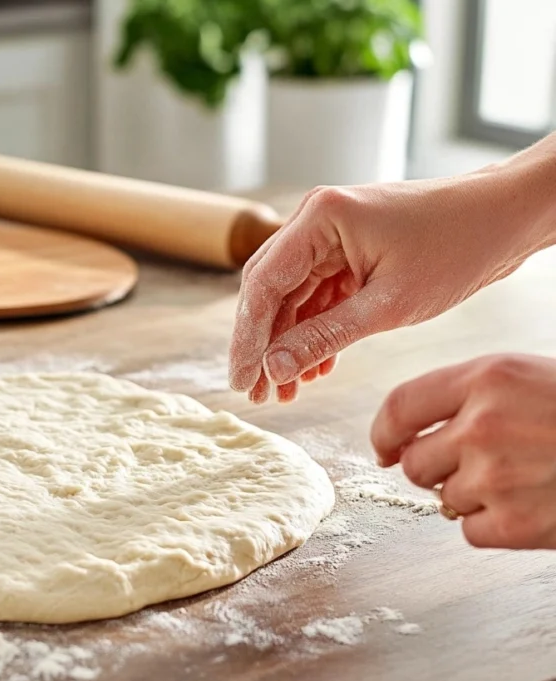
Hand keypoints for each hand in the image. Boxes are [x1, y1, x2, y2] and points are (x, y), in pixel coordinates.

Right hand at [228, 175, 534, 403]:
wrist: (507, 217)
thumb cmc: (458, 246)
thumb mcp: (389, 304)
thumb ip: (325, 337)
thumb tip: (274, 368)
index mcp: (319, 219)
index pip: (263, 284)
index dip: (248, 339)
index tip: (243, 379)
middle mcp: (315, 221)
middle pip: (268, 291)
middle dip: (263, 345)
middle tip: (257, 392)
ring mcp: (330, 237)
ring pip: (290, 299)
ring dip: (287, 344)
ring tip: (285, 391)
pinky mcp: (346, 252)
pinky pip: (316, 297)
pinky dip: (313, 332)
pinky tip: (315, 369)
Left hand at [372, 354, 555, 549]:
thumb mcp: (531, 379)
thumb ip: (472, 396)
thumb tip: (409, 431)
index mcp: (487, 378)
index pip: (400, 406)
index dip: (383, 433)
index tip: (384, 448)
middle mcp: (483, 425)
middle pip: (414, 462)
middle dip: (436, 468)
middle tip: (481, 464)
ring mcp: (496, 477)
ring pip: (443, 499)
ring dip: (472, 496)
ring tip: (523, 478)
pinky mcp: (515, 524)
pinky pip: (471, 531)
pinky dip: (495, 526)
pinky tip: (532, 504)